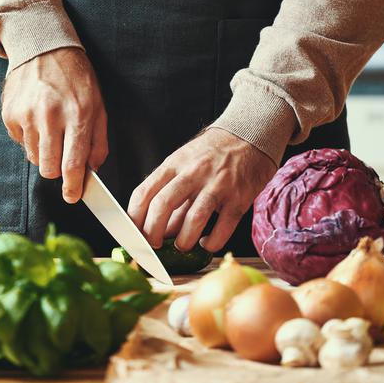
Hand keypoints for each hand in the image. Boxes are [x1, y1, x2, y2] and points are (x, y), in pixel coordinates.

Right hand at [1, 47, 108, 202]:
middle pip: (48, 168)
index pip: (73, 163)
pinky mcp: (10, 114)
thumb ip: (98, 140)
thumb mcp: (98, 104)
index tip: (73, 196)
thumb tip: (93, 169)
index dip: (73, 186)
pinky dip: (30, 138)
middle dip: (56, 171)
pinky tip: (37, 119)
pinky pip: (21, 142)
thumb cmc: (76, 78)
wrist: (43, 47)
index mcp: (77, 115)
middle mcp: (50, 116)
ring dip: (44, 153)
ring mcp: (26, 115)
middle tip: (62, 160)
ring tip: (51, 130)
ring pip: (34, 158)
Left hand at [127, 128, 276, 253]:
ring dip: (183, 241)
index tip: (133, 235)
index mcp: (174, 164)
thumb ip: (172, 197)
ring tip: (182, 246)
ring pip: (193, 220)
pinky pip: (223, 228)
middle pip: (162, 205)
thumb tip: (160, 230)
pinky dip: (212, 243)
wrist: (250, 136)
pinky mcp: (239, 198)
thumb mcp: (185, 165)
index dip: (134, 218)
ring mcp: (217, 185)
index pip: (144, 193)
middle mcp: (193, 173)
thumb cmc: (212, 154)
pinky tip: (208, 243)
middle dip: (152, 233)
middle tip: (153, 246)